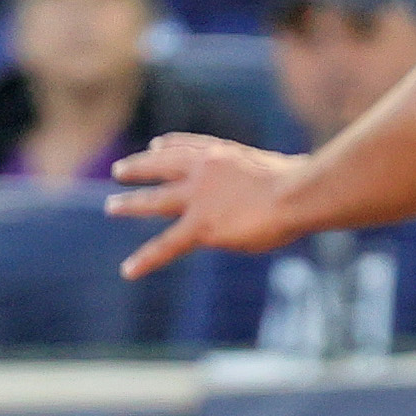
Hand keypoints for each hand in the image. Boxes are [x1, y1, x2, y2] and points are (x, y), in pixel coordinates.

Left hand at [110, 134, 308, 278]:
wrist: (298, 191)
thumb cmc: (302, 183)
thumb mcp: (279, 170)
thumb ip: (263, 181)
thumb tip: (277, 195)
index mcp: (224, 154)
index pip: (188, 146)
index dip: (169, 146)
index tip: (155, 144)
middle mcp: (204, 170)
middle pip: (163, 166)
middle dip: (140, 168)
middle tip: (120, 170)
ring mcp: (199, 197)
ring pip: (155, 201)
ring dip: (131, 203)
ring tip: (112, 206)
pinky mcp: (201, 226)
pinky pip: (166, 246)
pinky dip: (146, 259)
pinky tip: (129, 270)